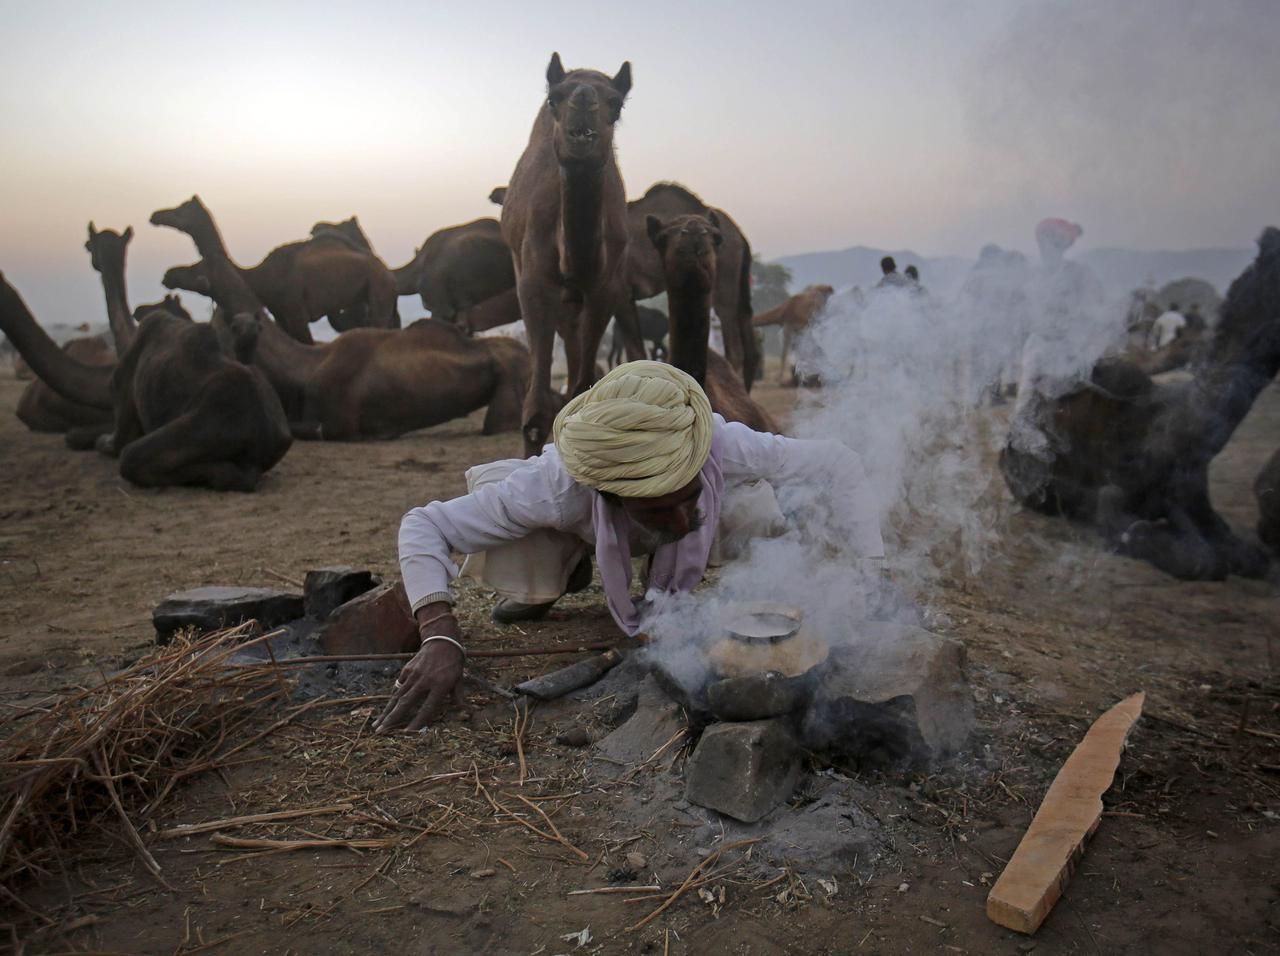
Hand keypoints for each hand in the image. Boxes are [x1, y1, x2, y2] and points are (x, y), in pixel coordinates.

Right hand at [374, 605, 463, 733]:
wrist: (443, 640)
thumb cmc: (453, 663)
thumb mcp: (459, 679)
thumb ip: (459, 697)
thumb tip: (466, 712)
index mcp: (440, 685)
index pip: (428, 707)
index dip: (418, 721)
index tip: (408, 733)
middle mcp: (425, 681)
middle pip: (406, 703)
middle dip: (393, 718)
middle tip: (381, 731)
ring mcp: (414, 675)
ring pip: (398, 696)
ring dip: (387, 711)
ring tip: (377, 724)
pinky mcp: (407, 669)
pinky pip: (399, 686)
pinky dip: (392, 698)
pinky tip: (386, 709)